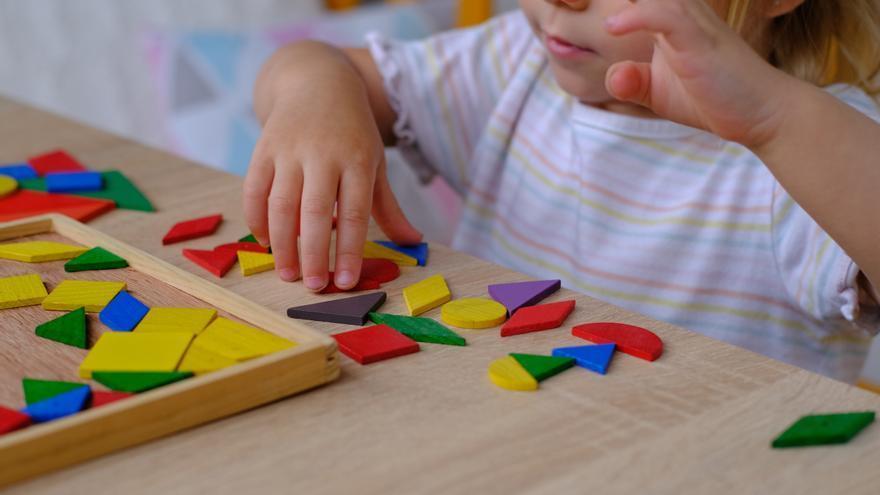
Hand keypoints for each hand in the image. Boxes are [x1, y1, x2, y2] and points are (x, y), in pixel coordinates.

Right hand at [243, 87, 421, 290]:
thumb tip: (414, 241)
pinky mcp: (264, 147)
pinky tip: (265, 243)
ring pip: (281, 204)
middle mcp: (323, 154)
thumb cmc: (352, 132)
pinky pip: (254, 188)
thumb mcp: (376, 162)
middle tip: (313, 286)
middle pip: (315, 212)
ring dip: (282, 244)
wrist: (317, 81)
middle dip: (312, 254)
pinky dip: (257, 219)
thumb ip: (389, 206)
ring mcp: (290, 149)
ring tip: (287, 273)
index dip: (348, 250)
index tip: (345, 282)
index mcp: (358, 160)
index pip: (354, 213)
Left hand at [603, 0, 792, 148]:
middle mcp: (679, 11)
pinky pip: (666, 16)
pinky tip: (613, 28)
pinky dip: (638, 17)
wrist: (762, 113)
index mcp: (666, 17)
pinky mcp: (700, 39)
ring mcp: (691, 22)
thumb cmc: (712, 98)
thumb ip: (631, 82)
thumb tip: (614, 75)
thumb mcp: (659, 93)